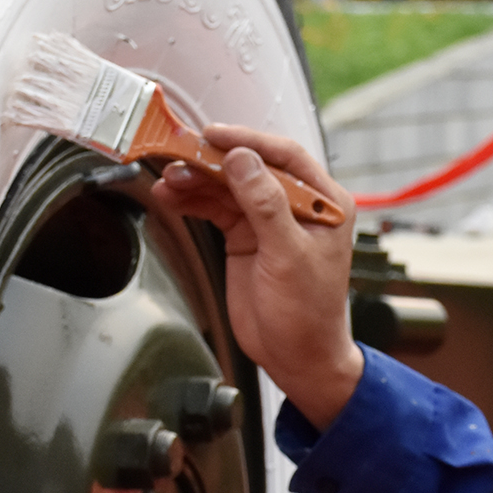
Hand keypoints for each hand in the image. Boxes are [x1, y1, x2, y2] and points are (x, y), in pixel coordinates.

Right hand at [150, 124, 363, 430]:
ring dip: (197, 180)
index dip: (248, 141)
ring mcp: (269, 220)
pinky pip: (216, 208)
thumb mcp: (289, 256)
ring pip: (228, 186)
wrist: (297, 356)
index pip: (284, 156)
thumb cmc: (309, 313)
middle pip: (250, 167)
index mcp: (324, 202)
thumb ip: (266, 206)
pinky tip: (172, 197)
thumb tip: (245, 161)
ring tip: (169, 179)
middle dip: (213, 160)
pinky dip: (193, 201)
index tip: (214, 135)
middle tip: (179, 154)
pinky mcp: (246, 237)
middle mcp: (297, 205)